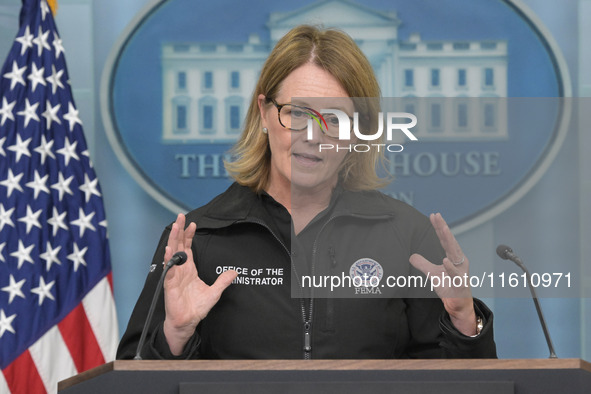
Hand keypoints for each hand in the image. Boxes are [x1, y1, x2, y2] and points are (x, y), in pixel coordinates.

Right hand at [162, 213, 237, 354]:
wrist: (187, 322)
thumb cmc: (197, 308)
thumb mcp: (215, 292)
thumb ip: (223, 281)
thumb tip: (235, 272)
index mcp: (189, 269)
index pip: (187, 248)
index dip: (189, 236)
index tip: (192, 224)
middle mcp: (180, 270)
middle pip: (179, 246)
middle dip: (179, 231)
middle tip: (180, 217)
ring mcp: (174, 276)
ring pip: (172, 254)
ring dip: (174, 240)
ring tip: (175, 227)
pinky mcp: (170, 284)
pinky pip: (169, 270)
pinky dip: (169, 259)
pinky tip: (170, 249)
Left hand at [409, 213, 476, 335]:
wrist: (457, 305)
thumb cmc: (448, 287)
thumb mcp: (432, 274)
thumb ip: (423, 264)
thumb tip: (412, 256)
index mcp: (454, 257)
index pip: (445, 240)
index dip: (439, 227)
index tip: (434, 215)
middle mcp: (459, 262)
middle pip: (450, 242)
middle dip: (444, 228)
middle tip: (437, 216)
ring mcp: (461, 272)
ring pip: (455, 254)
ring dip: (449, 241)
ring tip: (442, 229)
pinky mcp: (461, 284)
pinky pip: (456, 275)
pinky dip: (450, 267)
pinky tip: (445, 260)